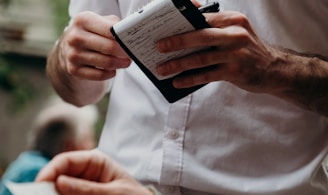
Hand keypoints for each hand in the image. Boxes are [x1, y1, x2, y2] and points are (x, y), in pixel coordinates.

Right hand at [36, 150, 152, 194]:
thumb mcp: (114, 192)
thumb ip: (88, 189)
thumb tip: (59, 182)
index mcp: (95, 161)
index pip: (66, 160)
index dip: (50, 171)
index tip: (40, 185)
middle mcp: (85, 173)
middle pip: (59, 177)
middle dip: (49, 187)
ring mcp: (82, 186)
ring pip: (60, 190)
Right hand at [58, 11, 130, 80]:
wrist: (68, 48)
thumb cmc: (92, 33)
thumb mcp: (100, 22)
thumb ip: (115, 25)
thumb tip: (130, 33)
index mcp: (83, 20)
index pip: (109, 30)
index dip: (123, 38)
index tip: (131, 43)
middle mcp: (75, 37)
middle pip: (109, 47)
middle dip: (124, 53)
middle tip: (131, 55)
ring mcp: (73, 54)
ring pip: (106, 62)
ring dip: (119, 64)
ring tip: (125, 62)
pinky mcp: (73, 69)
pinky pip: (99, 75)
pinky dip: (109, 74)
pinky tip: (113, 71)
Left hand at [156, 11, 275, 92]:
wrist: (274, 69)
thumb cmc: (247, 49)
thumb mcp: (235, 31)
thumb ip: (214, 27)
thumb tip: (183, 28)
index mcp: (232, 19)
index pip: (202, 17)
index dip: (181, 21)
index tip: (163, 26)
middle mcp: (235, 34)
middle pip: (200, 36)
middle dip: (176, 41)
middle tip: (158, 47)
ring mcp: (236, 54)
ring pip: (201, 58)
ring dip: (178, 64)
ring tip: (162, 69)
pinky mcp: (235, 71)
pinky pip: (207, 75)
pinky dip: (190, 79)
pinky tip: (178, 82)